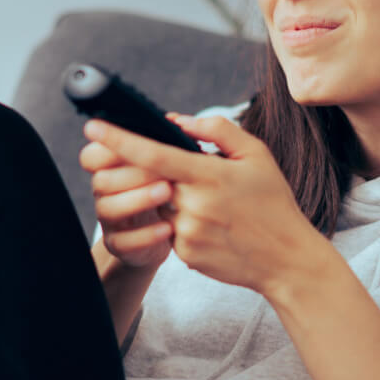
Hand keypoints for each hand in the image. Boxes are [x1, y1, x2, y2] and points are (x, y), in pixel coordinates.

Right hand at [78, 113, 182, 268]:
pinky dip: (146, 235)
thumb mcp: (175, 162)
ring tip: (168, 192)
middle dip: (133, 173)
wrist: (178, 233)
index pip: (92, 155)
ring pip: (109, 208)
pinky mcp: (120, 244)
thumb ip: (172, 140)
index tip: (138, 143)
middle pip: (102, 179)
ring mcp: (110, 219)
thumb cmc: (175, 187)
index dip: (108, 147)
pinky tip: (168, 228)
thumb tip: (175, 120)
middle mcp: (105, 191)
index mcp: (112, 166)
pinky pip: (124, 241)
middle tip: (165, 169)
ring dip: (138, 199)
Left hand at [81, 112, 318, 294]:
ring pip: (160, 205)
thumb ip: (216, 130)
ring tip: (213, 203)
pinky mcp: (185, 255)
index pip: (152, 154)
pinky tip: (213, 224)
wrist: (286, 259)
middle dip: (156, 173)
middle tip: (188, 174)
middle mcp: (193, 205)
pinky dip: (182, 222)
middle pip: (152, 180)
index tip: (93, 126)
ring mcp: (187, 233)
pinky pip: (170, 230)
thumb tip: (175, 121)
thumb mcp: (256, 155)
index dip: (119, 139)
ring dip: (173, 198)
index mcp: (209, 175)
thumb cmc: (273, 203)